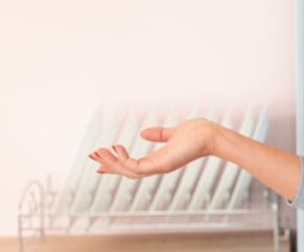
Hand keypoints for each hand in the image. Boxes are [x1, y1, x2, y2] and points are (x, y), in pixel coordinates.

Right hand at [88, 118, 217, 178]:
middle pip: (127, 171)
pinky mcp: (161, 165)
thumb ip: (158, 134)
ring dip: (111, 162)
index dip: (116, 164)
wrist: (211, 135)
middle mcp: (157, 166)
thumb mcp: (173, 132)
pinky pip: (136, 166)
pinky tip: (115, 148)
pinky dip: (123, 160)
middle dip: (109, 165)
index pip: (133, 165)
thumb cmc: (198, 133)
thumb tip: (143, 133)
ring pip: (128, 171)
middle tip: (92, 156)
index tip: (100, 161)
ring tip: (98, 152)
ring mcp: (159, 167)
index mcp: (158, 159)